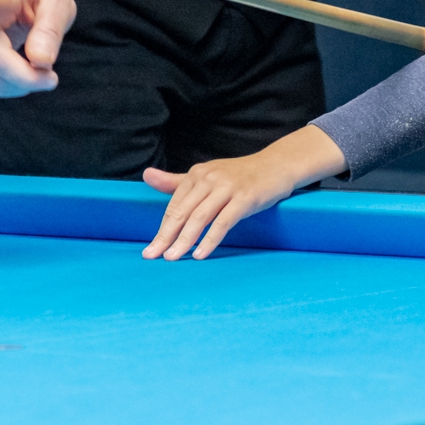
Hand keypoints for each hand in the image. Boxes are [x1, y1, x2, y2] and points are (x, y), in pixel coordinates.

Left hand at [141, 126, 347, 259]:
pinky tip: (200, 253)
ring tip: (172, 257)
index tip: (151, 249)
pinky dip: (210, 239)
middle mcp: (210, 178)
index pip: (174, 205)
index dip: (162, 228)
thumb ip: (176, 181)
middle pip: (183, 212)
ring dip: (184, 240)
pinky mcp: (245, 199)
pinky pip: (223, 222)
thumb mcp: (207, 176)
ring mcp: (228, 188)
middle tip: (152, 256)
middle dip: (166, 236)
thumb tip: (147, 175)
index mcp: (198, 174)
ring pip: (200, 217)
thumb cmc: (239, 176)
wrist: (277, 166)